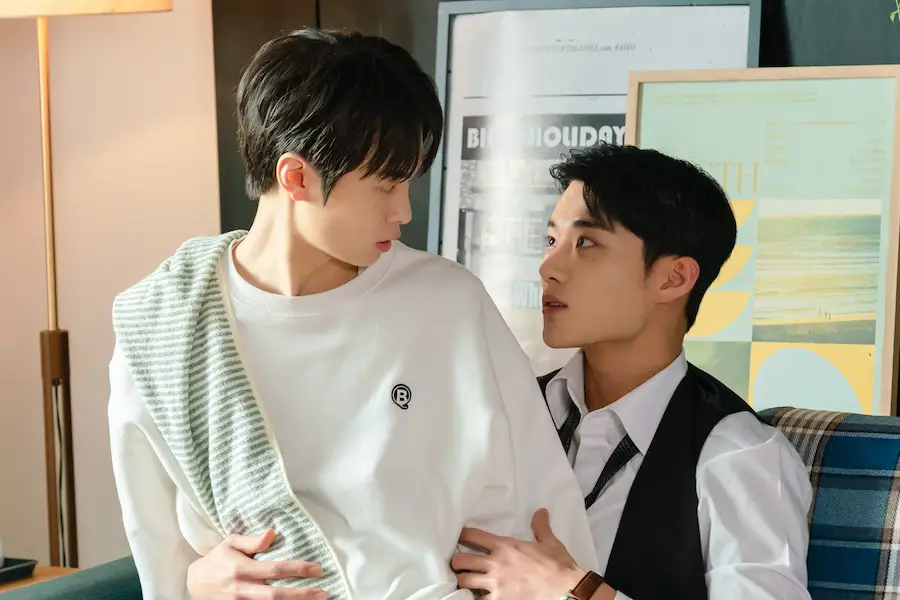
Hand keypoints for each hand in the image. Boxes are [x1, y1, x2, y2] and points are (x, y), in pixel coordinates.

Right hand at [186, 529, 325, 598]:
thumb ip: (252, 541)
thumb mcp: (230, 543)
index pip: (275, 570)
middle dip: (301, 595)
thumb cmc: (217, 560)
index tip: (317, 570)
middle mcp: (242, 589)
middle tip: (322, 593)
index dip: (298, 570)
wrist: (194, 585)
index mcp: (241, 569)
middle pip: (276, 595)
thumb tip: (272, 533)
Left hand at [451, 509, 585, 599]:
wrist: (565, 589)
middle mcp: (496, 563)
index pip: (472, 536)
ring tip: (468, 582)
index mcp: (505, 546)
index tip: (461, 538)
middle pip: (460, 561)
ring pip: (464, 582)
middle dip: (458, 563)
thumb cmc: (557, 565)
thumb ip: (540, 526)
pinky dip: (475, 598)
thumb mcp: (549, 542)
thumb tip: (541, 511)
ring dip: (464, 582)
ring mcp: (495, 584)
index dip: (463, 536)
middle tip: (462, 565)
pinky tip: (478, 596)